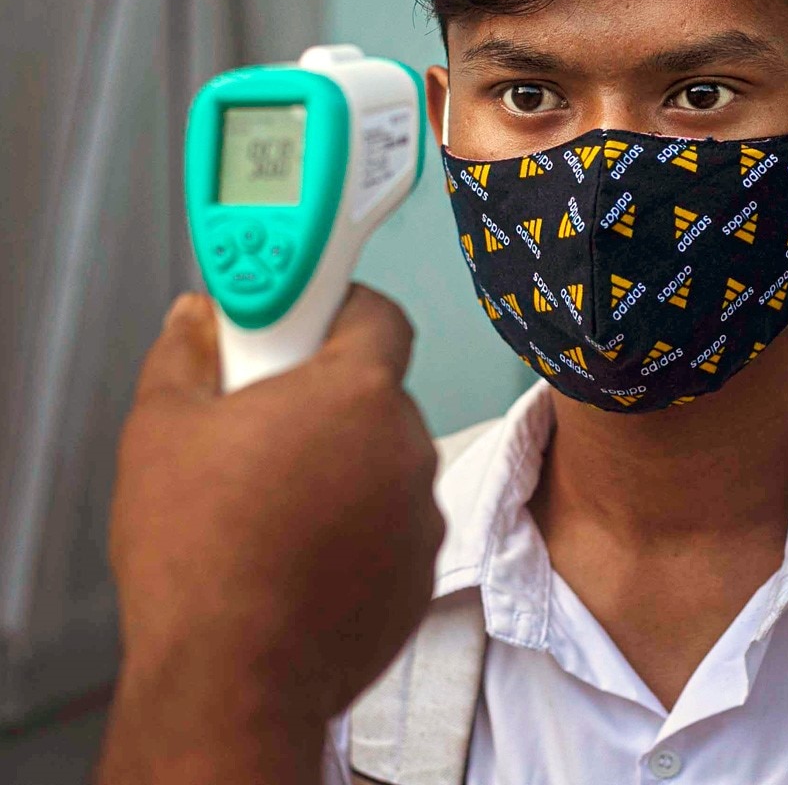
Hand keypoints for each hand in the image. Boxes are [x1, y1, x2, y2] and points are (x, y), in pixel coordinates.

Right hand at [96, 286, 442, 784]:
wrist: (232, 681)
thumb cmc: (201, 557)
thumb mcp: (162, 429)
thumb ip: (186, 354)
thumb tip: (198, 320)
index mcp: (356, 392)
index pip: (378, 315)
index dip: (340, 310)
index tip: (305, 323)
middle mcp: (406, 444)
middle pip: (375, 393)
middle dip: (326, 401)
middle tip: (266, 425)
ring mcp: (421, 510)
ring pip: (383, 460)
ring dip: (343, 466)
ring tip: (275, 504)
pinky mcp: (421, 568)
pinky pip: (393, 522)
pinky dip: (358, 526)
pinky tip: (301, 552)